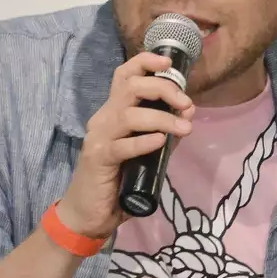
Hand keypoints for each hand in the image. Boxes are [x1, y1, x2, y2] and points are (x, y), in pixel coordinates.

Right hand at [56, 52, 194, 238]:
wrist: (89, 214)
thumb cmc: (117, 182)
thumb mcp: (146, 155)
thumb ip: (163, 134)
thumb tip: (187, 115)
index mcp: (113, 112)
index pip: (125, 76)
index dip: (145, 63)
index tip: (170, 64)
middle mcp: (104, 118)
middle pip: (130, 87)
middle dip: (163, 89)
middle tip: (186, 104)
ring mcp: (99, 137)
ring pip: (129, 114)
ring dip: (162, 118)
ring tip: (184, 129)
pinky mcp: (98, 159)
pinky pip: (123, 145)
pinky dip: (144, 142)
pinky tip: (161, 142)